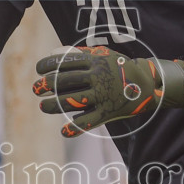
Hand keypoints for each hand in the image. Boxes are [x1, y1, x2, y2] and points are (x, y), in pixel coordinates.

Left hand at [33, 46, 183, 136]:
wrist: (147, 84)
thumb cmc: (122, 68)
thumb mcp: (106, 55)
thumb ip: (84, 55)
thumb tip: (59, 52)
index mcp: (95, 62)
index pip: (66, 62)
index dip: (48, 65)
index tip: (38, 69)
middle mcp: (98, 77)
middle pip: (65, 81)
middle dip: (46, 85)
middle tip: (35, 89)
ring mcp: (103, 95)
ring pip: (71, 101)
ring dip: (53, 105)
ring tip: (43, 106)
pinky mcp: (108, 111)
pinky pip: (88, 122)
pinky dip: (74, 128)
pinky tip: (63, 131)